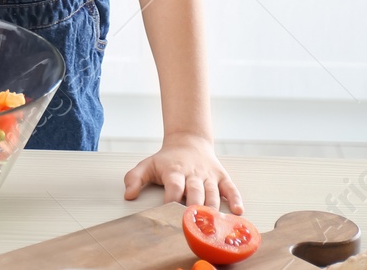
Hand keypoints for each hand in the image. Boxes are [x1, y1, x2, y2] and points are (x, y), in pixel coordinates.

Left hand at [123, 132, 243, 212]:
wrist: (188, 141)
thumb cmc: (167, 159)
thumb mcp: (147, 165)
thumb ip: (134, 179)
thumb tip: (128, 195)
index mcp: (174, 171)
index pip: (174, 185)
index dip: (172, 198)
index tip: (169, 212)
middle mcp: (193, 173)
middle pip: (195, 191)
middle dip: (195, 207)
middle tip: (194, 223)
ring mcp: (209, 176)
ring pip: (213, 193)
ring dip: (213, 208)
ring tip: (214, 224)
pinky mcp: (222, 177)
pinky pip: (231, 188)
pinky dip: (236, 199)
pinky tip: (238, 211)